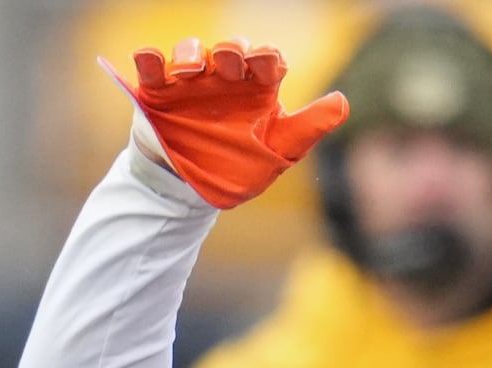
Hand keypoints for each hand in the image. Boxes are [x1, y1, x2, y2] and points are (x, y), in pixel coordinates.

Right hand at [104, 38, 349, 209]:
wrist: (191, 194)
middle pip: (231, 49)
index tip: (266, 65)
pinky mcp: (158, 92)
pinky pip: (153, 68)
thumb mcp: (279, 152)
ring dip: (191, 53)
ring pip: (192, 50)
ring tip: (190, 71)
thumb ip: (309, 127)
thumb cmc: (238, 169)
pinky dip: (150, 60)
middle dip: (232, 51)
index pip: (267, 60)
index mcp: (256, 88)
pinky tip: (149, 62)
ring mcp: (191, 83)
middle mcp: (225, 79)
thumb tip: (342, 103)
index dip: (267, 57)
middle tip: (232, 63)